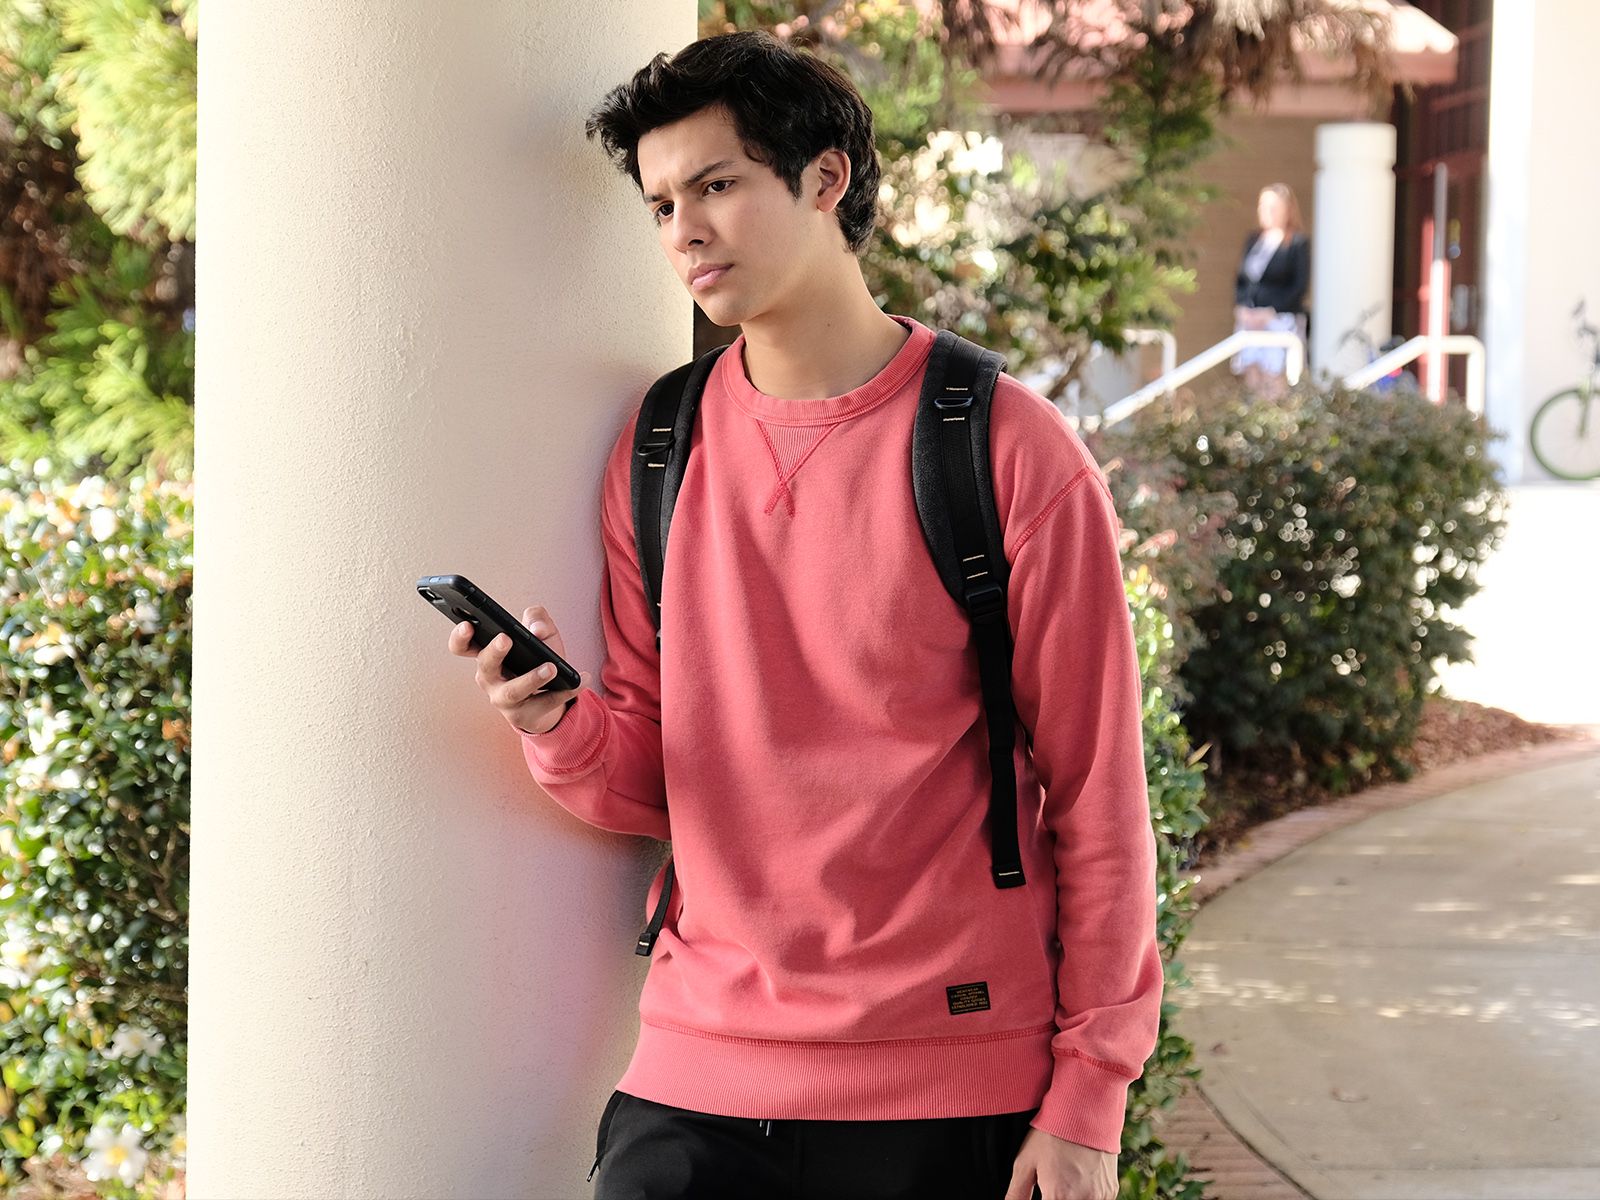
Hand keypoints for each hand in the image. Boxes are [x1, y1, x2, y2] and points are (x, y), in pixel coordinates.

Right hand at [447, 603, 589, 734]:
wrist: (551, 696)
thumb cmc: (538, 659)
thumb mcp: (540, 634)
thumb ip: (538, 620)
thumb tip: (537, 631)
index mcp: (488, 656)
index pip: (462, 647)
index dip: (460, 637)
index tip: (468, 624)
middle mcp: (490, 679)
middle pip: (485, 666)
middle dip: (494, 652)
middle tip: (506, 638)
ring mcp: (504, 700)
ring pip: (514, 690)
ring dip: (532, 678)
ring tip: (552, 667)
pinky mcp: (525, 716)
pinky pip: (545, 703)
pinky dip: (566, 690)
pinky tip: (581, 679)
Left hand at [1004, 1126, 1117, 1199]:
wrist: (1084, 1111)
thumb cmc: (1051, 1134)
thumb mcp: (1025, 1161)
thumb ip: (1017, 1193)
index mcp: (1058, 1197)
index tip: (1044, 1194)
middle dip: (1055, 1198)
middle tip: (1052, 1185)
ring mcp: (1100, 1197)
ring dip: (1072, 1198)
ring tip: (1064, 1178)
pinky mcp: (1111, 1191)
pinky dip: (1086, 1196)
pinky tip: (1078, 1179)